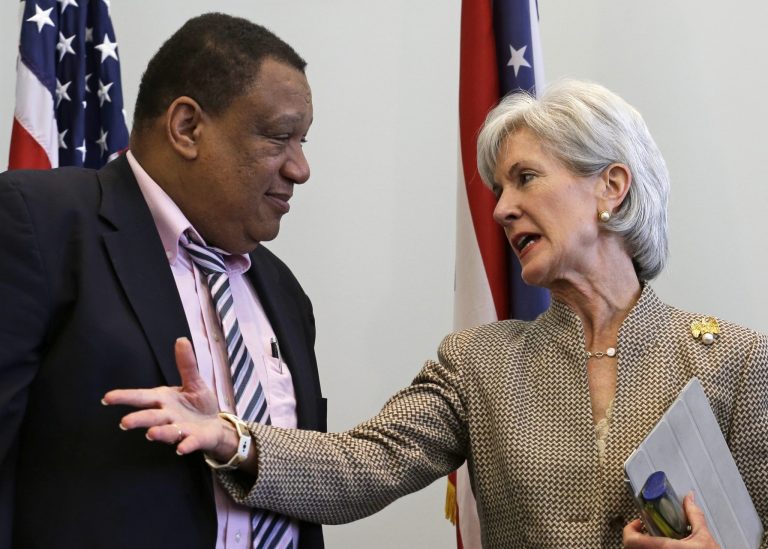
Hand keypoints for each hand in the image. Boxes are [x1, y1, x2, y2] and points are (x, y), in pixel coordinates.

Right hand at [102, 338, 235, 459]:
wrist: (214, 426)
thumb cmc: (198, 404)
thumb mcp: (193, 382)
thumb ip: (186, 364)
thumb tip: (181, 339)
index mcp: (164, 400)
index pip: (141, 397)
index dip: (125, 397)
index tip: (106, 398)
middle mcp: (168, 416)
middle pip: (151, 417)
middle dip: (138, 419)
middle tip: (124, 422)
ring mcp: (181, 429)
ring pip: (167, 431)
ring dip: (160, 433)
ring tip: (151, 433)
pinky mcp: (195, 439)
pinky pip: (189, 442)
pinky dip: (186, 445)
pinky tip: (181, 449)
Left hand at [623, 493, 719, 547]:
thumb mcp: (704, 537)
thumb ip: (694, 515)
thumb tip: (689, 498)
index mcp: (664, 548)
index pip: (631, 541)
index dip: (629, 529)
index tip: (638, 522)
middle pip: (630, 547)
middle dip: (635, 536)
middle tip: (644, 528)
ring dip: (641, 544)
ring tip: (652, 537)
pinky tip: (660, 547)